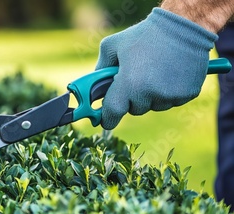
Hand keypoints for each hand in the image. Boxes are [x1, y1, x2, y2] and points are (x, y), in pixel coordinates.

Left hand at [96, 8, 217, 129]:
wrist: (184, 26)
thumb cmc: (145, 35)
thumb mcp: (113, 46)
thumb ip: (100, 68)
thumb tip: (94, 87)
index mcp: (129, 84)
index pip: (113, 112)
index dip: (107, 118)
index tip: (105, 120)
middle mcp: (150, 94)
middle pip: (134, 109)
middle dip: (132, 98)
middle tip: (137, 76)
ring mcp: (170, 96)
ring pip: (153, 106)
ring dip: (151, 95)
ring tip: (156, 71)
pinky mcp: (187, 95)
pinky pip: (171, 102)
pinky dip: (168, 92)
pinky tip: (170, 73)